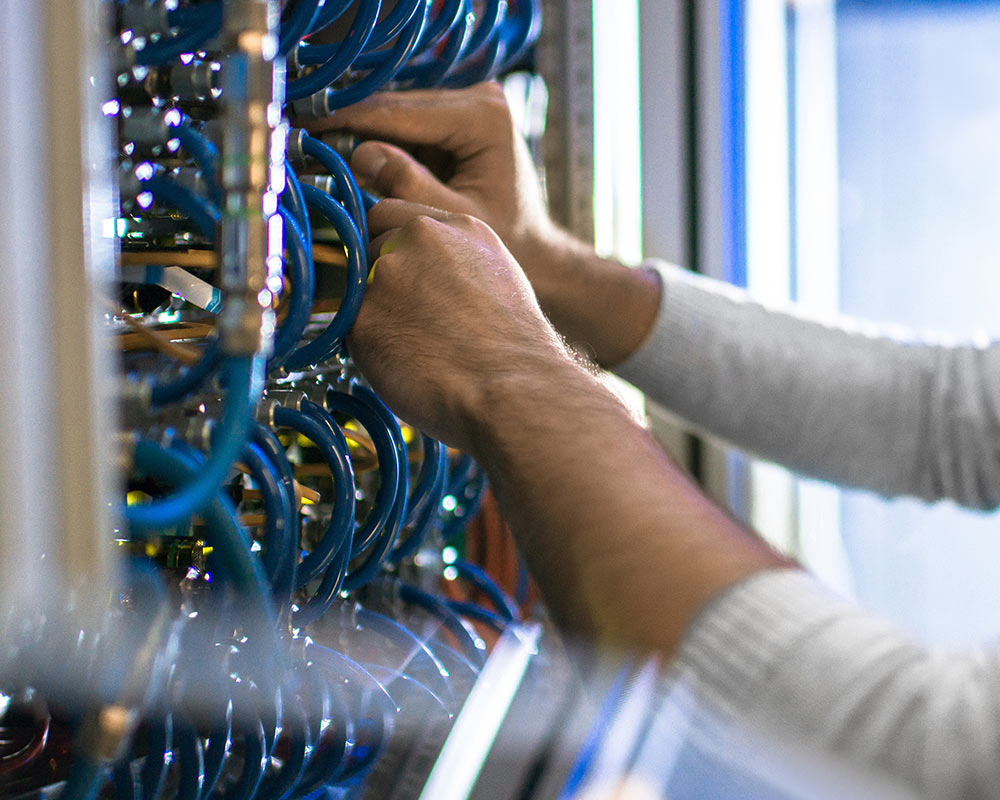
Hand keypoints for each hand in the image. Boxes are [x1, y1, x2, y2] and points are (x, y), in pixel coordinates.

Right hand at [314, 84, 661, 367]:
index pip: (401, 113)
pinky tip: (351, 161)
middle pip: (397, 108)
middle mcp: (480, 100)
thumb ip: (407, 186)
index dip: (350, 121)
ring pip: (398, 115)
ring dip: (363, 135)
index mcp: (483, 117)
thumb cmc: (510, 243)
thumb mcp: (452, 218)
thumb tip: (357, 156)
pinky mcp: (459, 122)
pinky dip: (382, 144)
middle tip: (304, 145)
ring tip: (319, 155)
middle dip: (351, 127)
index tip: (309, 131)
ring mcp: (470, 107)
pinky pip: (408, 128)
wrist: (539, 253)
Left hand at [347, 199, 571, 451]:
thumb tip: (422, 276)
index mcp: (458, 225)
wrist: (514, 389)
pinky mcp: (364, 316)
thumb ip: (453, 262)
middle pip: (369, 248)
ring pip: (358, 291)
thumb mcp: (497, 279)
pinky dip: (369, 351)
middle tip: (411, 321)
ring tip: (417, 348)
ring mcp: (387, 274)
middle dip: (379, 280)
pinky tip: (407, 366)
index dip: (389, 246)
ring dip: (375, 315)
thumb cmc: (515, 350)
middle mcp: (418, 237)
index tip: (399, 274)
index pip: (391, 215)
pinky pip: (351, 331)